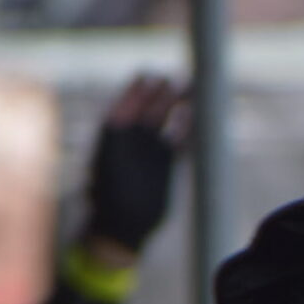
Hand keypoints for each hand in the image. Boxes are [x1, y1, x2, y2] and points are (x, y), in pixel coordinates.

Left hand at [83, 74, 188, 253]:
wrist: (120, 227)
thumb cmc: (108, 198)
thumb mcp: (107, 165)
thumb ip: (116, 142)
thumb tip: (119, 119)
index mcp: (114, 137)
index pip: (126, 106)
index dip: (136, 91)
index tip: (146, 77)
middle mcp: (132, 141)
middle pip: (148, 110)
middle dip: (160, 94)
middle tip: (174, 81)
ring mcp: (149, 151)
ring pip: (165, 122)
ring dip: (177, 107)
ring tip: (191, 90)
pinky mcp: (165, 164)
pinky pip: (179, 141)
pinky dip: (187, 130)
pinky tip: (196, 118)